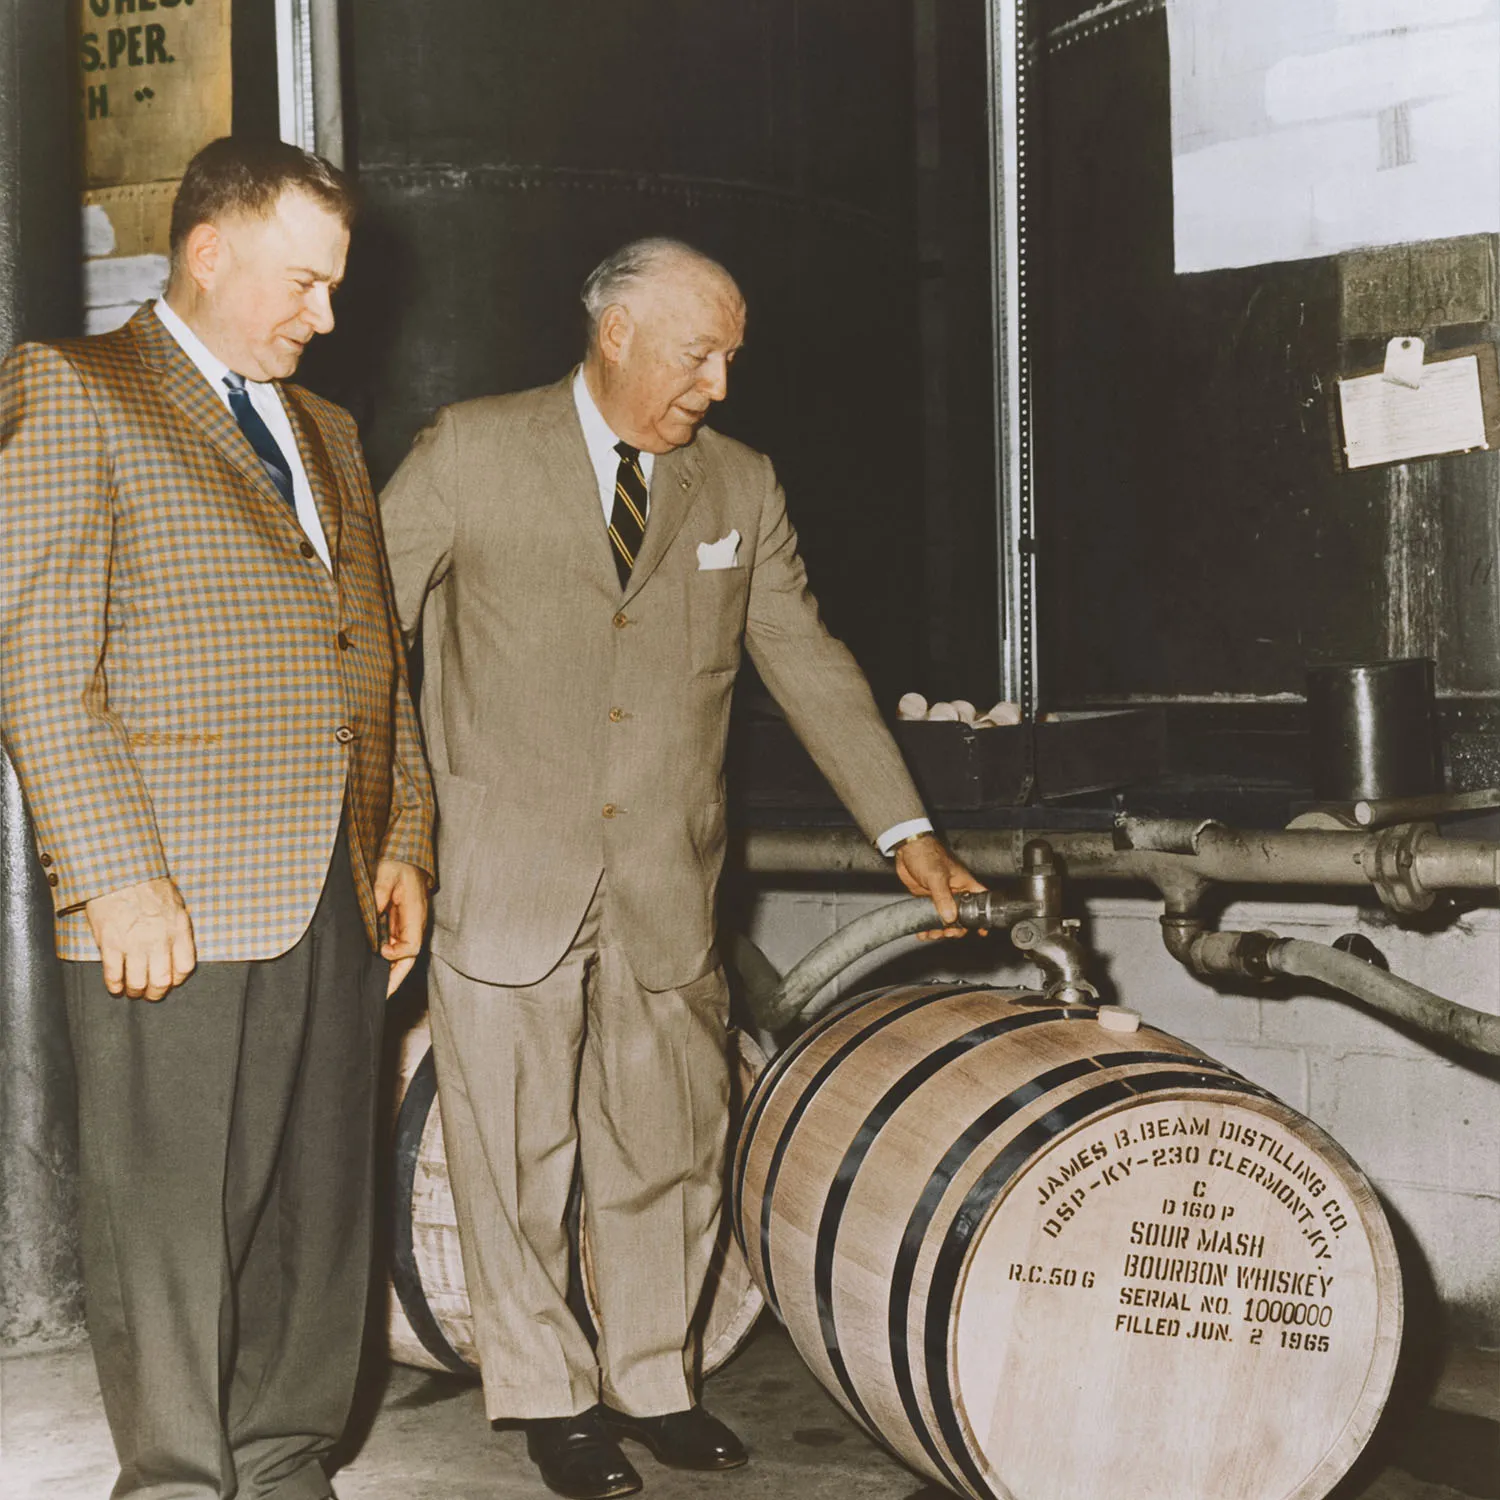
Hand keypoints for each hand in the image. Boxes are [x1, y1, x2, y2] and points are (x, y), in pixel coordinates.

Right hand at [85, 878, 196, 1000]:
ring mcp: (134, 944)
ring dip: (135, 992)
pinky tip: (115, 987)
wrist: (120, 872)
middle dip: (156, 993)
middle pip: (162, 980)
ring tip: (132, 992)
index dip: (177, 979)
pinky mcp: (111, 944)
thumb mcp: (176, 904)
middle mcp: (159, 940)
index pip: (185, 967)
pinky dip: (114, 985)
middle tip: (150, 995)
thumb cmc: (148, 884)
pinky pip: (114, 975)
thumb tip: (178, 949)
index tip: (170, 981)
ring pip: (138, 982)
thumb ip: (178, 928)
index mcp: (178, 930)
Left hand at [376, 859, 429, 995]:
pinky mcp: (402, 926)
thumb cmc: (397, 865)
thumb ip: (378, 896)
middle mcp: (415, 924)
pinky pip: (398, 948)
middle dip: (396, 978)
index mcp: (415, 915)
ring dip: (392, 972)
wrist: (406, 858)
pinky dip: (388, 961)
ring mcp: (410, 926)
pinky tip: (377, 969)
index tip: (381, 950)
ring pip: (404, 956)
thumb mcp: (384, 876)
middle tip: (382, 995)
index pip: (413, 945)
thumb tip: (371, 917)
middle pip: (410, 958)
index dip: (398, 953)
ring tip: (377, 989)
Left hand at [894, 834, 985, 939]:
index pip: (980, 902)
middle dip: (956, 929)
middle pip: (962, 917)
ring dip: (939, 930)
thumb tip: (950, 917)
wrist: (906, 849)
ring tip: (932, 934)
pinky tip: (922, 932)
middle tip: (947, 933)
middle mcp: (955, 891)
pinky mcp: (927, 898)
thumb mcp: (937, 876)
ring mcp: (941, 896)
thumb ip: (943, 897)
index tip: (980, 931)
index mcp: (964, 884)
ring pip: (945, 919)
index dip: (982, 917)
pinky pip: (930, 916)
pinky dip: (926, 926)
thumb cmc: (926, 853)